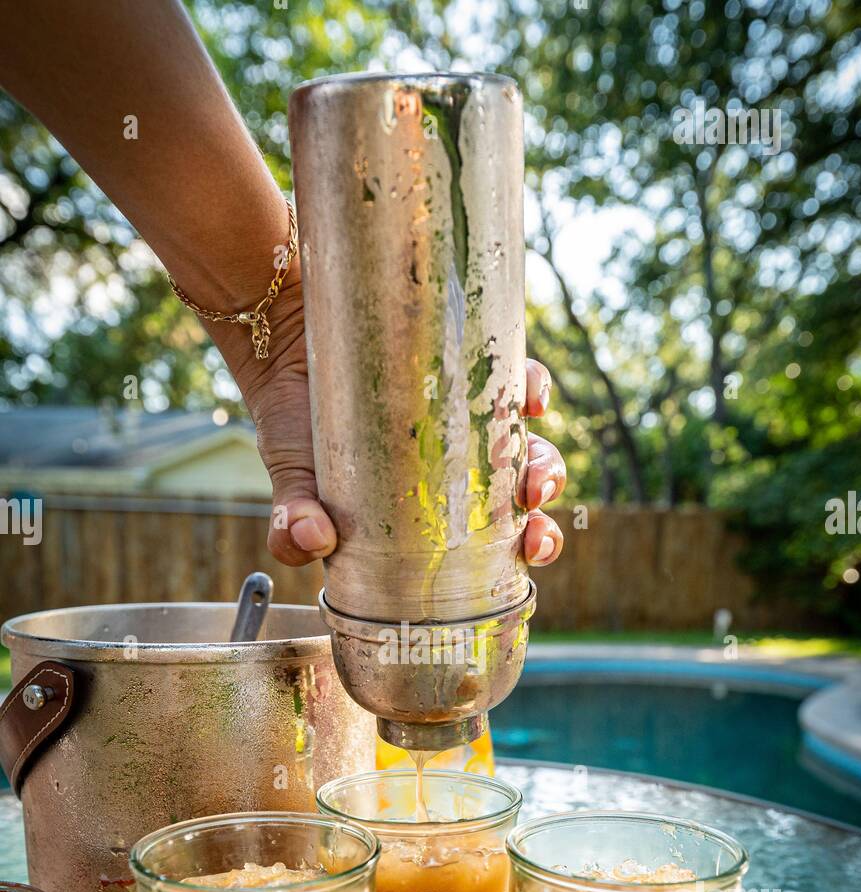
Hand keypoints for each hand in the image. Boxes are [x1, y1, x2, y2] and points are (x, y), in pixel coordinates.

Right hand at [236, 269, 564, 567]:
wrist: (283, 341)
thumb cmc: (297, 422)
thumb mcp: (292, 478)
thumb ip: (291, 523)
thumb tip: (310, 542)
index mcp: (433, 508)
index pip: (495, 540)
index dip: (522, 547)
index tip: (528, 551)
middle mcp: (461, 465)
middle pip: (523, 497)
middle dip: (542, 516)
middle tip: (533, 524)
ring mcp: (470, 416)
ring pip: (531, 446)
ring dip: (546, 464)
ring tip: (532, 475)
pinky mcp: (468, 364)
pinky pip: (517, 377)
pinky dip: (533, 389)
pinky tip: (532, 401)